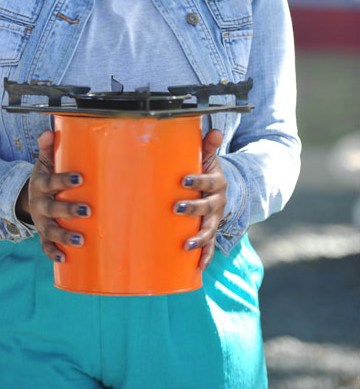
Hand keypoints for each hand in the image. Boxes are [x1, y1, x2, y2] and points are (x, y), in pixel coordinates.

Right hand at [16, 130, 89, 262]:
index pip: (51, 181)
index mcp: (40, 183)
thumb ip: (48, 147)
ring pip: (50, 230)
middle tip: (88, 210)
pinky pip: (45, 245)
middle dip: (69, 210)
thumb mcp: (44, 161)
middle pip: (52, 208)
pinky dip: (52, 253)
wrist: (29, 197)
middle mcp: (39, 204)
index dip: (64, 180)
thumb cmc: (46, 177)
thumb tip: (51, 130)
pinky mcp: (43, 234)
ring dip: (64, 236)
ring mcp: (40, 221)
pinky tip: (64, 259)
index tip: (80, 178)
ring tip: (81, 239)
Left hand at [174, 129, 225, 270]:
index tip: (184, 179)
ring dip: (200, 238)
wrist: (219, 188)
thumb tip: (212, 128)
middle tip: (176, 208)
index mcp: (217, 182)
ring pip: (210, 230)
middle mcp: (219, 202)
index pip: (208, 181)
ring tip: (186, 244)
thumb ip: (208, 145)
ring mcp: (215, 218)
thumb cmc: (205, 170)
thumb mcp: (208, 157)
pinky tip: (198, 267)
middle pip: (208, 207)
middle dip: (193, 208)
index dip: (198, 180)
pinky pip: (211, 246)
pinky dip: (206, 256)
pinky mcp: (211, 231)